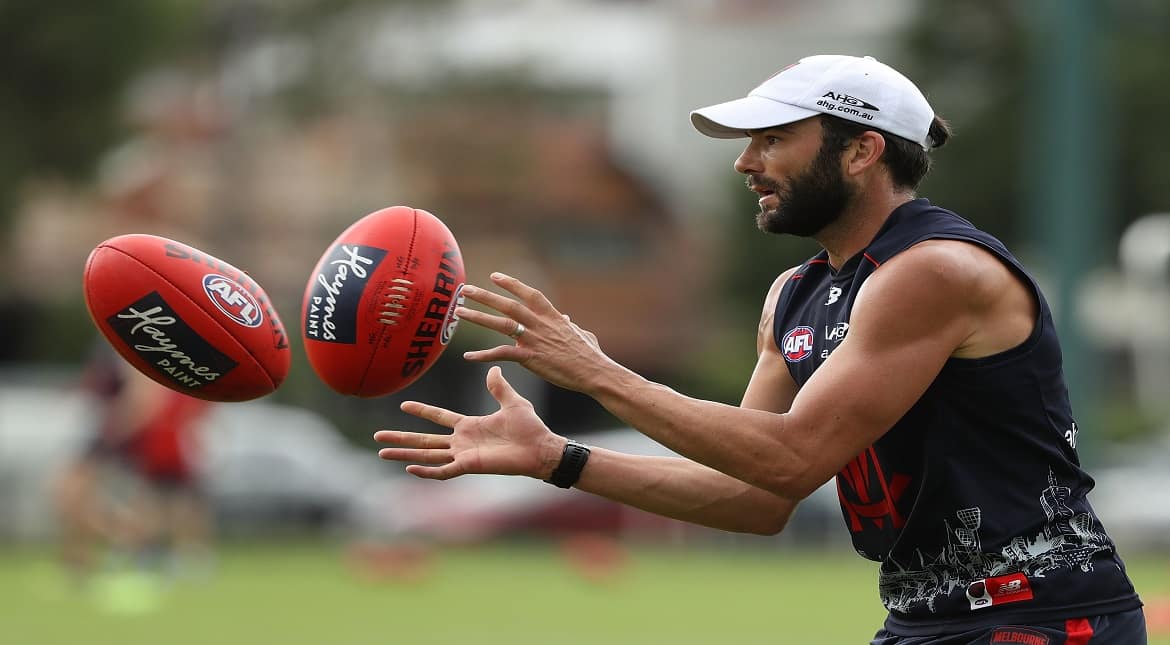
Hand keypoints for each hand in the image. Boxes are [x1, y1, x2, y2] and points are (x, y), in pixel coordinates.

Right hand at [374, 366, 564, 480]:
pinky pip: (444, 470)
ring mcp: (464, 455)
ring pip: (427, 455)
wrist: (541, 447)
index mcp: (470, 426)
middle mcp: (462, 441)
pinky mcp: (470, 466)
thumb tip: (493, 368)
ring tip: (382, 453)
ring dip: (405, 455)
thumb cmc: (530, 428)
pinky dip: (427, 471)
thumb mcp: (512, 401)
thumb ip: (499, 387)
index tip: (403, 405)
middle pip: (424, 440)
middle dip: (401, 438)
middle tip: (378, 438)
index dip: (422, 411)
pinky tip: (410, 469)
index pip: (439, 418)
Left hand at [456, 272, 609, 392]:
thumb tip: (567, 320)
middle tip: (465, 290)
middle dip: (484, 296)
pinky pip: (502, 353)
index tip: (495, 276)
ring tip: (459, 313)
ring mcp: (534, 340)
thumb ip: (570, 325)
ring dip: (478, 317)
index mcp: (551, 315)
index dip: (511, 283)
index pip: (528, 293)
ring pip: (501, 324)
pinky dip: (483, 355)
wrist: (594, 371)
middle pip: (508, 304)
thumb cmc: (591, 355)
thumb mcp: (581, 334)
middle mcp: (540, 323)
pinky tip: (468, 357)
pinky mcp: (530, 358)